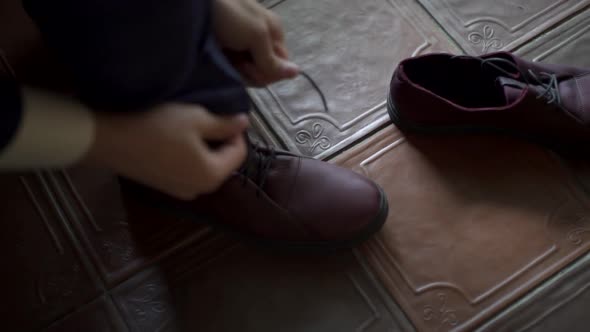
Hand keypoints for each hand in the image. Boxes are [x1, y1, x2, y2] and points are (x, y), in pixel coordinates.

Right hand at [85, 104, 248, 199]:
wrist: (106, 139)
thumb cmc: (155, 125)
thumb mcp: (195, 119)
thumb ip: (224, 124)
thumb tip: (244, 123)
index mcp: (211, 176)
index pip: (239, 153)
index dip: (236, 130)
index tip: (224, 111)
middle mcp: (198, 190)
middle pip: (222, 162)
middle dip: (220, 139)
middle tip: (208, 115)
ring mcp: (178, 191)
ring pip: (203, 166)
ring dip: (203, 146)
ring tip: (190, 124)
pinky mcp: (162, 186)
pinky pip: (186, 170)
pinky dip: (187, 155)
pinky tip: (174, 137)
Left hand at [213, 0, 298, 85]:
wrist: (194, 7)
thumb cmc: (229, 14)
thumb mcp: (256, 34)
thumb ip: (272, 59)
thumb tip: (297, 73)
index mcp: (274, 33)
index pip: (282, 66)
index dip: (269, 73)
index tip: (252, 67)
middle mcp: (261, 41)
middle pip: (266, 71)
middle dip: (254, 72)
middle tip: (238, 62)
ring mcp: (243, 47)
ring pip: (250, 73)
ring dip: (240, 72)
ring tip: (227, 59)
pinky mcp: (226, 53)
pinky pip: (236, 70)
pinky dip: (229, 70)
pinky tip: (221, 62)